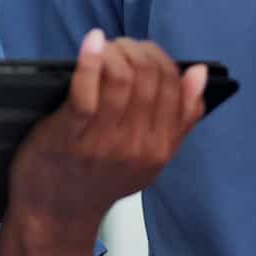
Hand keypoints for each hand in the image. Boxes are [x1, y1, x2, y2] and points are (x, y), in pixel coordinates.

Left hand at [7, 30, 206, 243]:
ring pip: (122, 79)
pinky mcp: (69, 134)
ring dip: (116, 52)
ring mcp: (103, 141)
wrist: (56, 213)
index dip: (161, 60)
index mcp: (161, 149)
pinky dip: (90, 60)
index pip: (175, 89)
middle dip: (138, 51)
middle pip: (150, 79)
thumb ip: (180, 120)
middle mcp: (137, 146)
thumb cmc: (100, 178)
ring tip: (106, 46)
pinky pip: (86, 91)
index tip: (144, 51)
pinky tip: (93, 42)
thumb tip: (199, 74)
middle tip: (122, 46)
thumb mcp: (150, 157)